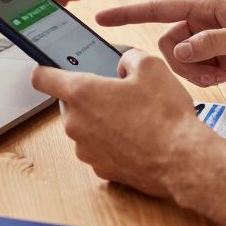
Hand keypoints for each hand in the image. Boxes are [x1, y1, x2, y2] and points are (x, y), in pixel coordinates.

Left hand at [30, 50, 214, 197]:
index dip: (45, 67)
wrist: (183, 161)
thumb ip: (128, 57)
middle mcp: (76, 124)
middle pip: (69, 102)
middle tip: (117, 90)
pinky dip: (112, 141)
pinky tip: (137, 136)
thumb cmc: (165, 115)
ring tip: (134, 115)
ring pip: (84, 126)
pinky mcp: (100, 169)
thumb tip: (123, 63)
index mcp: (82, 93)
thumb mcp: (151, 67)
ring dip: (101, 118)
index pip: (42, 77)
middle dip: (89, 94)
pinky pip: (98, 147)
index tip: (51, 66)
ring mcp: (86, 150)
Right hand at [96, 0, 225, 88]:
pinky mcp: (219, 55)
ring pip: (180, 57)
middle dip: (180, 61)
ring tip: (219, 76)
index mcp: (208, 4)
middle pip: (168, 40)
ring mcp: (212, 38)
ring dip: (193, 72)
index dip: (130, 12)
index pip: (161, 8)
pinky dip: (203, 76)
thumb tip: (179, 51)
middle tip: (207, 72)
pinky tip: (224, 77)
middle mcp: (206, 18)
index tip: (102, 16)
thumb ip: (209, 44)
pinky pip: (195, 67)